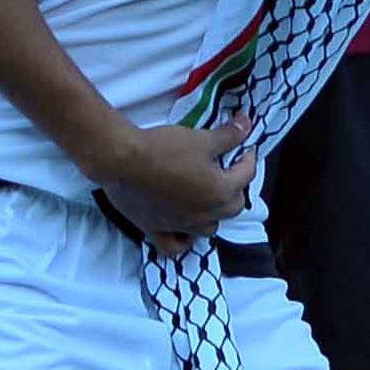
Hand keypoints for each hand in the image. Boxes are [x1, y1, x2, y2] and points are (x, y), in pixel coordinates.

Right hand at [95, 117, 255, 252]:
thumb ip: (228, 136)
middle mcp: (204, 214)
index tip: (244, 148)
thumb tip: (247, 123)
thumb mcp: (201, 139)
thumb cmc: (163, 149)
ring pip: (208, 229)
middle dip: (235, 190)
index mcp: (220, 192)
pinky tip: (182, 232)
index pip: (246, 176)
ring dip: (213, 216)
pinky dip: (181, 241)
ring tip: (207, 200)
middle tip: (228, 173)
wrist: (121, 160)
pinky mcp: (155, 229)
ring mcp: (180, 225)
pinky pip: (173, 246)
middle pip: (233, 207)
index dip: (248, 159)